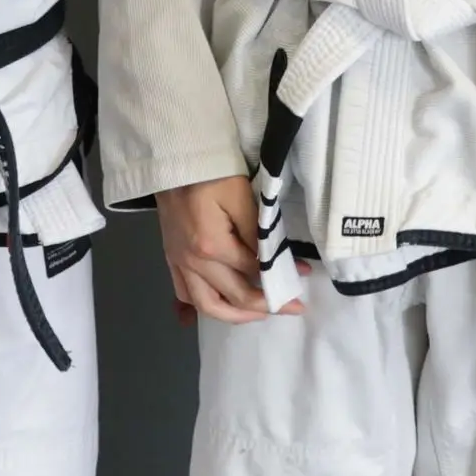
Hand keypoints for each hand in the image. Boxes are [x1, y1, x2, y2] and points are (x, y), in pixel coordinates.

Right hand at [154, 175, 302, 325]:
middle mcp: (193, 263)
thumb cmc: (211, 172)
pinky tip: (224, 304)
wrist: (173, 160)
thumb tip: (273, 260)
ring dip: (236, 315)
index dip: (280, 275)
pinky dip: (206, 305)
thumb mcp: (241, 195)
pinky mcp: (171, 259)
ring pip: (207, 305)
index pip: (253, 271)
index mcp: (212, 246)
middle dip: (266, 305)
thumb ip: (256, 231)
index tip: (304, 275)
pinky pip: (186, 294)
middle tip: (292, 307)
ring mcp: (179, 263)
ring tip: (260, 314)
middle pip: (233, 296)